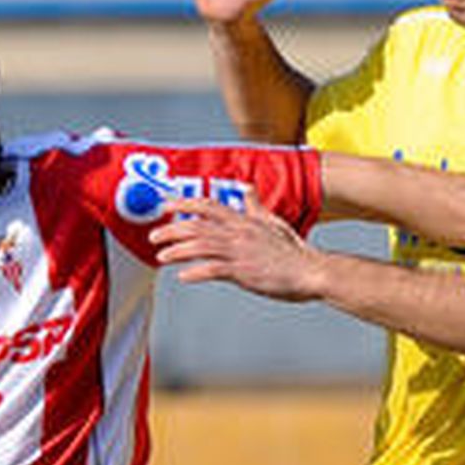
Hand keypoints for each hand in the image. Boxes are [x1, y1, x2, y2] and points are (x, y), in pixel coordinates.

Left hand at [151, 189, 320, 300]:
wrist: (311, 271)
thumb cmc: (293, 251)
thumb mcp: (273, 223)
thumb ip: (255, 206)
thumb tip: (246, 189)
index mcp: (243, 220)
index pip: (208, 205)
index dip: (183, 203)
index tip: (165, 205)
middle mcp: (238, 232)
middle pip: (197, 225)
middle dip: (171, 230)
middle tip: (153, 237)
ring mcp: (240, 251)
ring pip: (200, 245)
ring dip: (177, 251)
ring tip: (161, 257)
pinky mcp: (244, 271)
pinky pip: (214, 269)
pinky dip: (196, 272)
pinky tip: (183, 276)